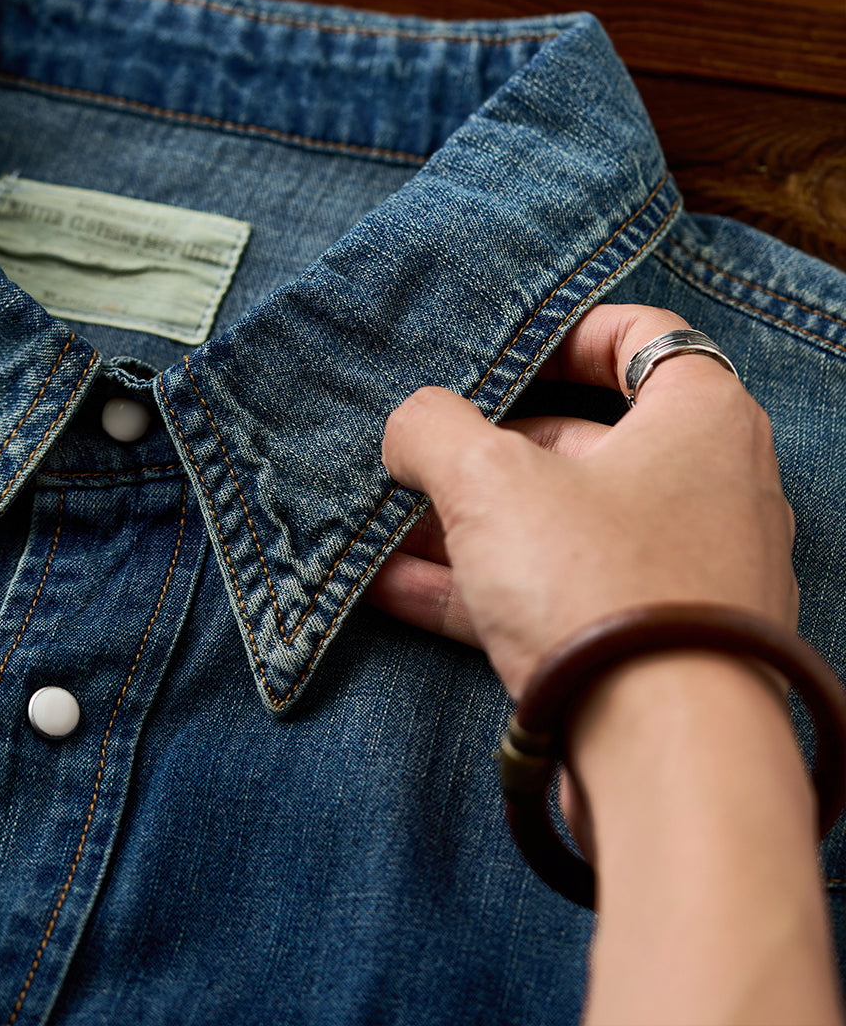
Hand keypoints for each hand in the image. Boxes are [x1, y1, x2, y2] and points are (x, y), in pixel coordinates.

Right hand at [366, 303, 797, 699]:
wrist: (666, 759)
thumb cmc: (601, 586)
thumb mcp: (488, 480)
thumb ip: (433, 430)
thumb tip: (410, 426)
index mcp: (701, 421)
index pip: (644, 338)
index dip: (564, 334)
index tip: (501, 355)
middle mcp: (707, 491)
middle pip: (581, 443)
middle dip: (483, 451)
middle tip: (418, 458)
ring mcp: (680, 575)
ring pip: (558, 528)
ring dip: (466, 526)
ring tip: (385, 530)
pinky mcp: (647, 645)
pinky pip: (554, 596)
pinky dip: (481, 588)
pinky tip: (395, 589)